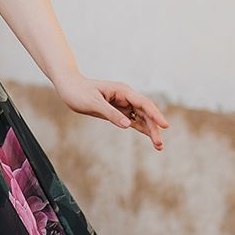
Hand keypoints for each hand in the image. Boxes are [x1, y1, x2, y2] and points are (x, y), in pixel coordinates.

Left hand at [53, 71, 169, 150]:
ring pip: (141, 118)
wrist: (69, 87)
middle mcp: (126, 97)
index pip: (144, 103)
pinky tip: (150, 137)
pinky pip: (133, 120)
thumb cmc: (79, 92)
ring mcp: (123, 104)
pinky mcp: (118, 111)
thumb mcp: (93, 103)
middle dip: (154, 128)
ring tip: (159, 146)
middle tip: (159, 145)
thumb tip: (128, 124)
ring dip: (150, 130)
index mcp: (122, 91)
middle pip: (145, 112)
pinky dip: (142, 129)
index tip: (164, 125)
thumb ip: (111, 113)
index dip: (155, 115)